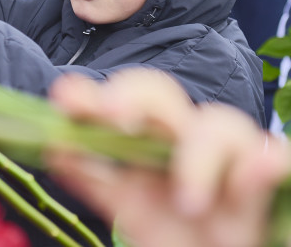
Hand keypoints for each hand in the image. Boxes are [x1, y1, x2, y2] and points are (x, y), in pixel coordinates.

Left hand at [47, 70, 289, 246]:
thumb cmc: (171, 227)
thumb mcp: (128, 205)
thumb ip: (93, 177)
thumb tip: (55, 147)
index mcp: (146, 137)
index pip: (119, 101)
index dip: (94, 95)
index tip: (64, 98)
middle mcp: (184, 135)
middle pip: (162, 96)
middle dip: (134, 99)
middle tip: (113, 117)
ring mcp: (231, 153)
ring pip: (219, 123)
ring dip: (198, 158)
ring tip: (188, 202)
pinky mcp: (269, 174)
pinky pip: (276, 157)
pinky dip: (265, 163)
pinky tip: (256, 172)